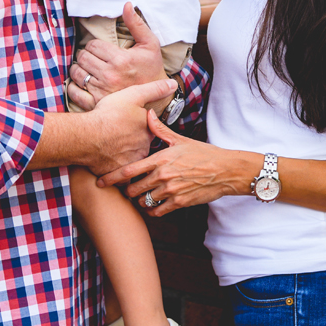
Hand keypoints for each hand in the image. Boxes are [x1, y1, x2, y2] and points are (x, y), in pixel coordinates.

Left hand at [69, 2, 168, 110]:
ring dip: (79, 68)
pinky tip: (82, 82)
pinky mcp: (97, 103)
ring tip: (88, 68)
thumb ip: (136, 24)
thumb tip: (127, 4)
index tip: (100, 49)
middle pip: (83, 57)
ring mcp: (102, 91)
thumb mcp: (150, 44)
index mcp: (120, 60)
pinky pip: (75, 92)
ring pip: (77, 72)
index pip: (92, 45)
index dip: (94, 45)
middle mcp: (109, 76)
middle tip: (93, 58)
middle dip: (86, 55)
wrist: (157, 97)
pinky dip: (74, 86)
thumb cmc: (152, 67)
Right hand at [86, 78, 176, 174]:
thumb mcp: (133, 95)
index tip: (131, 125)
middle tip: (119, 138)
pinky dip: (114, 171)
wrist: (87, 137)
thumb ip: (154, 90)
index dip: (140, 127)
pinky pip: (118, 175)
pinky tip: (107, 165)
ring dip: (125, 158)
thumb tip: (173, 84)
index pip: (150, 131)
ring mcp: (130, 163)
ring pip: (131, 161)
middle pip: (141, 147)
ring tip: (112, 151)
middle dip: (133, 144)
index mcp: (148, 132)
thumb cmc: (109, 115)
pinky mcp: (116, 173)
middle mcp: (143, 150)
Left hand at [97, 111, 247, 215]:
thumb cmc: (203, 154)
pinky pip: (157, 212)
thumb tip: (147, 113)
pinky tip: (153, 205)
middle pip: (133, 190)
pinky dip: (152, 210)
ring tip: (140, 197)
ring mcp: (171, 191)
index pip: (129, 171)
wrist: (225, 171)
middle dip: (127, 191)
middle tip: (126, 190)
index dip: (111, 178)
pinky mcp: (179, 203)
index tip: (100, 182)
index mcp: (161, 159)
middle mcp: (163, 176)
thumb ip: (160, 130)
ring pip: (144, 202)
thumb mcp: (180, 140)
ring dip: (140, 201)